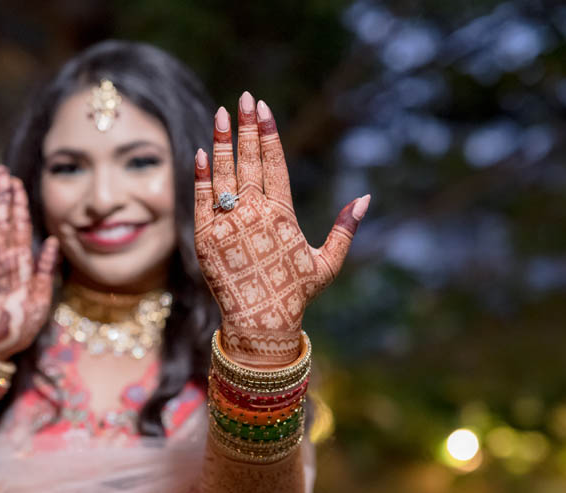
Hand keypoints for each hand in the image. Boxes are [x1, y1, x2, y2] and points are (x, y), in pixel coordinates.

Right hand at [0, 165, 59, 360]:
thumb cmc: (18, 328)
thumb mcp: (40, 300)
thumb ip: (45, 270)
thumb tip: (52, 240)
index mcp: (18, 264)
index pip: (18, 227)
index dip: (18, 206)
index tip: (19, 185)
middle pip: (0, 220)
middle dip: (1, 196)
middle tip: (2, 171)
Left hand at [193, 92, 369, 366]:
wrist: (259, 322)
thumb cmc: (296, 294)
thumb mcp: (326, 263)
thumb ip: (344, 229)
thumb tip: (364, 199)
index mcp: (282, 216)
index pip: (274, 165)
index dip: (268, 135)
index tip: (264, 109)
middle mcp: (254, 215)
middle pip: (248, 162)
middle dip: (246, 127)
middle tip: (244, 98)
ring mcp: (227, 225)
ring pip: (223, 175)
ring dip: (222, 142)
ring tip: (222, 113)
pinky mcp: (205, 238)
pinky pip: (202, 201)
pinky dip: (201, 176)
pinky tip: (202, 152)